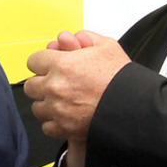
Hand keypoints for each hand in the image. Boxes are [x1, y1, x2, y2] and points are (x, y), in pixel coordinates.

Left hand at [25, 30, 126, 166]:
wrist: (135, 107)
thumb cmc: (122, 79)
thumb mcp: (107, 47)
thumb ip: (85, 38)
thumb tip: (68, 38)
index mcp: (62, 65)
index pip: (33, 61)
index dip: (43, 63)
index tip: (50, 67)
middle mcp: (55, 87)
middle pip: (31, 85)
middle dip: (42, 84)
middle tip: (57, 85)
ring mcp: (57, 109)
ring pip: (37, 107)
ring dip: (47, 104)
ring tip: (64, 101)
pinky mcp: (63, 127)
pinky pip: (46, 126)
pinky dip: (55, 123)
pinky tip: (67, 116)